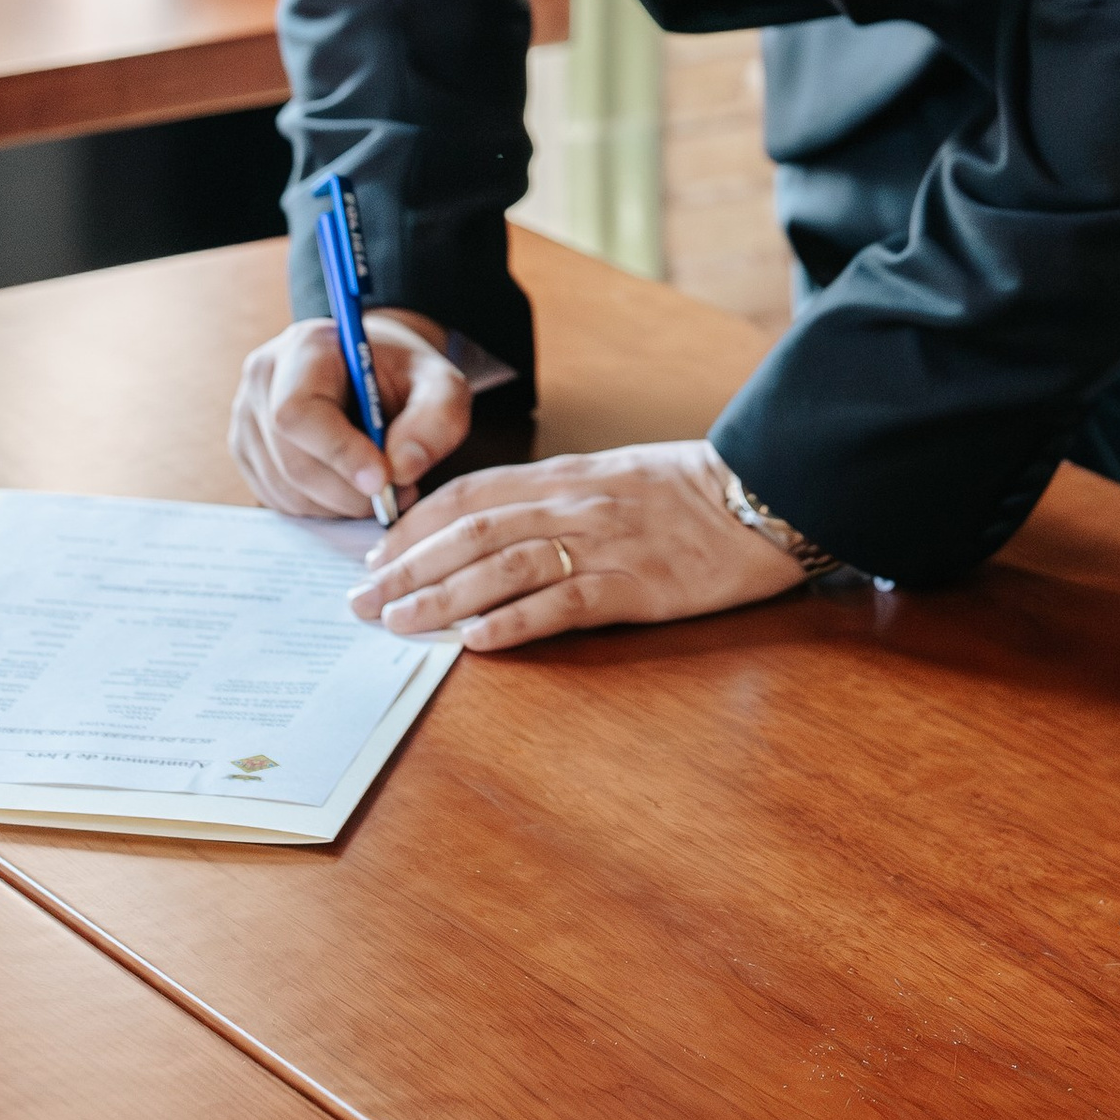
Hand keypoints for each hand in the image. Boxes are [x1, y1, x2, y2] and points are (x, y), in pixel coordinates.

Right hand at [228, 312, 474, 518]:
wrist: (371, 370)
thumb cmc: (404, 374)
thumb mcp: (440, 384)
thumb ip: (436, 419)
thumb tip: (402, 469)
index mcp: (305, 348)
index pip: (298, 411)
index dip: (338, 453)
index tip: (383, 479)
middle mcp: (263, 380)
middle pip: (291, 460)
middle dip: (349, 492)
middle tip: (397, 495)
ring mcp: (246, 417)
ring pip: (285, 488)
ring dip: (339, 506)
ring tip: (382, 490)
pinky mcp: (247, 452)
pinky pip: (279, 499)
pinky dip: (320, 508)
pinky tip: (351, 489)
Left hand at [347, 441, 807, 651]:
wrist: (758, 497)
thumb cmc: (683, 493)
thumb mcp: (607, 478)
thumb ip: (549, 498)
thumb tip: (484, 532)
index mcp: (561, 475)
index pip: (466, 494)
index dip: (412, 525)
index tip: (374, 556)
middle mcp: (570, 504)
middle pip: (468, 534)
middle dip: (406, 568)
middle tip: (360, 601)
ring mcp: (600, 545)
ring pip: (500, 568)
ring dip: (440, 597)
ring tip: (398, 624)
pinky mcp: (632, 586)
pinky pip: (559, 605)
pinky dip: (511, 625)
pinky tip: (475, 644)